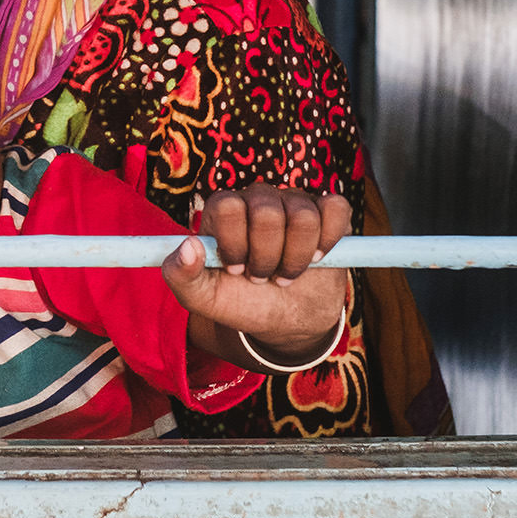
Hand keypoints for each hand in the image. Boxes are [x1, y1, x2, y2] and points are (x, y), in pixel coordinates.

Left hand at [161, 184, 351, 365]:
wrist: (285, 318)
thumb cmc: (240, 300)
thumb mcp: (202, 297)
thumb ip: (180, 275)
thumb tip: (189, 246)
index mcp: (224, 210)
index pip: (227, 207)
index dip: (235, 243)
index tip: (237, 270)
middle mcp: (257, 198)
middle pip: (266, 213)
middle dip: (267, 257)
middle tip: (263, 276)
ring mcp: (294, 201)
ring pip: (303, 216)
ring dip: (297, 258)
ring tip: (286, 274)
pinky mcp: (327, 210)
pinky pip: (336, 207)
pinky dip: (330, 239)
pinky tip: (318, 258)